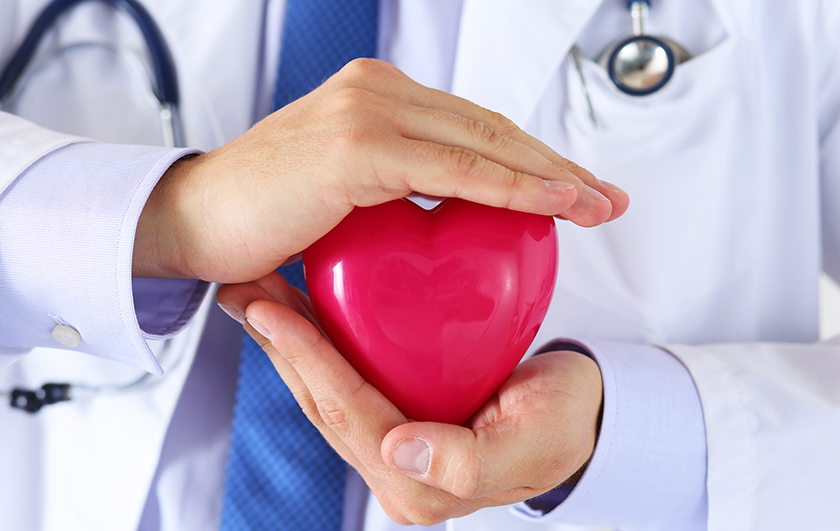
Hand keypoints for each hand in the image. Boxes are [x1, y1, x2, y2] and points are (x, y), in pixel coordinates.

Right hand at [134, 59, 627, 280]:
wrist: (189, 221)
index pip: (473, 126)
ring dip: (549, 176)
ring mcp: (367, 112)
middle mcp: (376, 90)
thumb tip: (437, 227)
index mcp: (376, 98)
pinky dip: (509, 189)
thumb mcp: (344, 194)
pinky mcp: (357, 147)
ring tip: (594, 205)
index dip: (530, 158)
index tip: (574, 190)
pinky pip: (453, 172)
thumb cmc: (261, 215)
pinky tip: (551, 206)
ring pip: (483, 143)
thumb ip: (394, 193)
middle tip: (604, 198)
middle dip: (556, 165)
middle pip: (491, 128)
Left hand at [216, 272, 602, 524]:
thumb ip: (467, 463)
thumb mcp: (532, 442)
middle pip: (322, 402)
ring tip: (254, 292)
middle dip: (281, 347)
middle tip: (245, 292)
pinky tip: (301, 304)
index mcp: (417, 486)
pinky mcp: (399, 410)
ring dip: (289, 341)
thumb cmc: (563, 424)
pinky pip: (349, 373)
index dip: (309, 361)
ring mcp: (394, 442)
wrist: (582, 413)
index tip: (273, 312)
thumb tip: (399, 451)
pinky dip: (321, 338)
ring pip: (326, 387)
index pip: (347, 414)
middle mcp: (395, 468)